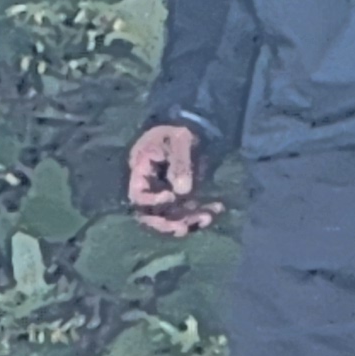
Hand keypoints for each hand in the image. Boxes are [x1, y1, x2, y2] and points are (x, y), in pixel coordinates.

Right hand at [125, 122, 219, 236]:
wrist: (193, 128)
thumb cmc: (180, 129)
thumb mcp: (180, 139)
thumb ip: (180, 163)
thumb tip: (182, 191)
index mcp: (140, 170)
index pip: (138, 195)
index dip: (151, 202)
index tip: (170, 196)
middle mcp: (150, 187)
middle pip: (151, 215)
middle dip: (167, 223)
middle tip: (183, 227)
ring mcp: (165, 194)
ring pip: (171, 217)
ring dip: (187, 221)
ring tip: (207, 217)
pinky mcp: (181, 198)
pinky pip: (187, 212)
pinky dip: (200, 214)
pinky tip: (216, 209)